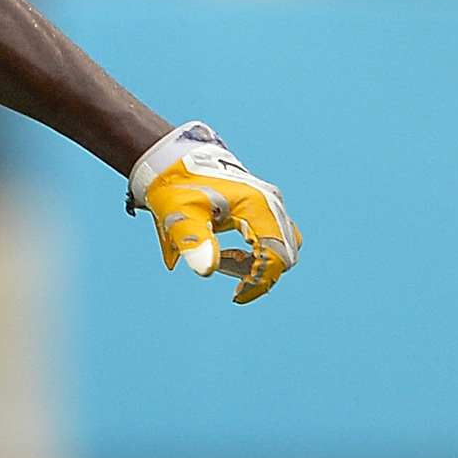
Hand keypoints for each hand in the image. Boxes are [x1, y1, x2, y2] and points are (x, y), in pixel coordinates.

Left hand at [128, 122, 300, 303]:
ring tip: (221, 261)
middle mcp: (271, 202)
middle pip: (284, 253)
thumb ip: (195, 242)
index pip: (275, 254)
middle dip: (259, 272)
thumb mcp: (179, 216)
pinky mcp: (263, 206)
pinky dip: (256, 252)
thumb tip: (207, 271)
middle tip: (224, 275)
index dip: (260, 281)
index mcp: (256, 205)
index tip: (236, 296)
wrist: (172, 160)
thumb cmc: (175, 187)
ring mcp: (270, 203)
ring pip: (282, 245)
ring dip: (257, 263)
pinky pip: (272, 237)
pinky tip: (227, 254)